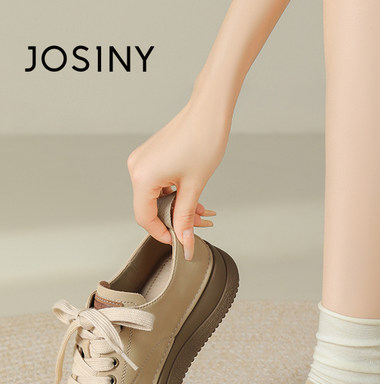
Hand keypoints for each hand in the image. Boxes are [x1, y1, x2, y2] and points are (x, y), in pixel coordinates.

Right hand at [127, 97, 231, 258]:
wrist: (208, 111)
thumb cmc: (203, 140)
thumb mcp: (194, 187)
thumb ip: (185, 218)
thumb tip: (185, 241)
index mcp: (143, 177)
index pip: (144, 218)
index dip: (161, 233)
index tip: (178, 241)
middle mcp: (137, 168)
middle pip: (150, 208)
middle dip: (174, 219)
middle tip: (197, 225)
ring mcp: (143, 161)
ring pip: (157, 197)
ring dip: (178, 207)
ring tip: (201, 210)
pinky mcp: (151, 156)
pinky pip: (159, 184)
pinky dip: (175, 194)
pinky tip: (193, 197)